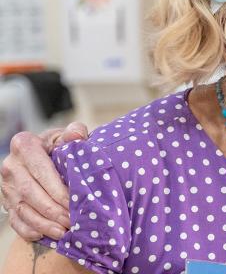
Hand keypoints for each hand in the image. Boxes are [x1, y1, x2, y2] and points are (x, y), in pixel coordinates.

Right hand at [0, 122, 88, 240]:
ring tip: (64, 232)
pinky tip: (47, 235)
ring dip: (44, 224)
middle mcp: (10, 165)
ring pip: (23, 209)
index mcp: (24, 145)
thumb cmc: (60, 146)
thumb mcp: (66, 136)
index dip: (57, 189)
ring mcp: (6, 186)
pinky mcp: (6, 202)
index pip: (41, 170)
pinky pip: (15, 221)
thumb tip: (76, 135)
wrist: (44, 156)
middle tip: (72, 221)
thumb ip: (75, 132)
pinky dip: (30, 230)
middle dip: (53, 210)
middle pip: (31, 193)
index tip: (74, 201)